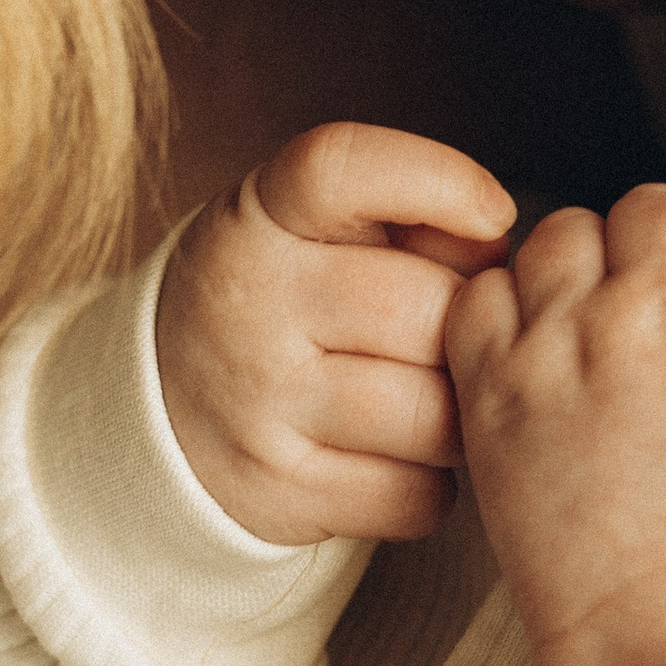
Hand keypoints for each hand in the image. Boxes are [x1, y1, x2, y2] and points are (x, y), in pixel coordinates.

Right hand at [157, 125, 513, 546]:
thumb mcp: (321, 231)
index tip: (495, 216)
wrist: (165, 407)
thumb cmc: (291, 301)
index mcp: (257, 219)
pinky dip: (432, 483)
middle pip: (422, 311)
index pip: (339, 169)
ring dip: (459, 414)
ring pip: (432, 415)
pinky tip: (398, 455)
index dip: (438, 180)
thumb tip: (500, 256)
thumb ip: (414, 222)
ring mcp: (255, 408)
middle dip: (466, 328)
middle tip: (453, 336)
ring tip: (431, 397)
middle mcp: (245, 305)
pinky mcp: (275, 494)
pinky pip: (415, 496)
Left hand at [447, 182, 665, 665]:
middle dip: (663, 251)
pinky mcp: (495, 384)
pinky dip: (504, 312)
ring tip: (591, 333)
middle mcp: (663, 303)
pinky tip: (532, 358)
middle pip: (655, 207)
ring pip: (564, 232)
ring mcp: (572, 339)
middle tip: (661, 316)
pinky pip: (483, 292)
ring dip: (582, 269)